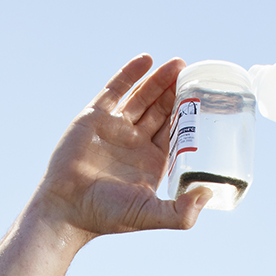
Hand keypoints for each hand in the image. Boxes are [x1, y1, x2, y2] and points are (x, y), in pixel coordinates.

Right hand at [29, 55, 210, 238]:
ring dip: (159, 80)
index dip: (189, 115)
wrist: (66, 208)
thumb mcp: (150, 214)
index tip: (204, 97)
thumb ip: (181, 212)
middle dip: (176, 92)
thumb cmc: (106, 215)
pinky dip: (130, 74)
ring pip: (142, 97)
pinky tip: (146, 60)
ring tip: (177, 64)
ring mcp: (115, 128)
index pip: (176, 131)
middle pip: (161, 110)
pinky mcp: (95, 117)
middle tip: (192, 73)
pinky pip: (116, 90)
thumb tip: (209, 193)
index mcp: (151, 162)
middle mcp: (135, 143)